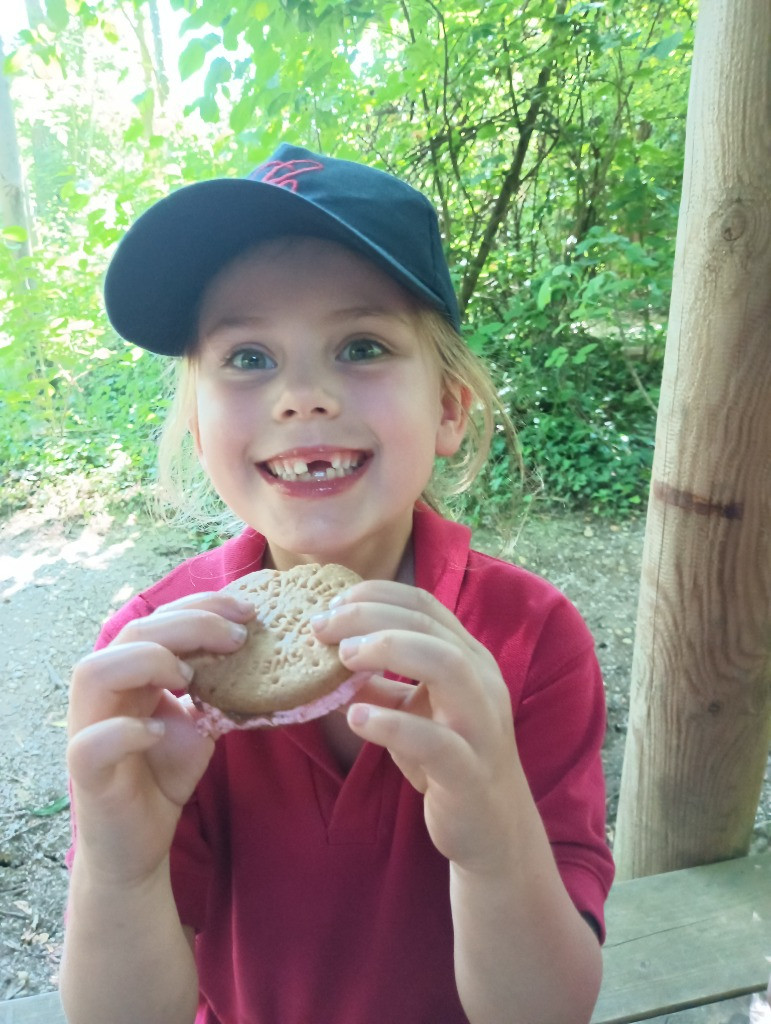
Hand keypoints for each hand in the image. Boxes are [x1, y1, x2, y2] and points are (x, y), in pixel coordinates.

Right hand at [67, 592, 253, 884]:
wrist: (140, 843)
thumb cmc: (164, 772)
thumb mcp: (199, 720)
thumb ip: (214, 686)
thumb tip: (256, 652)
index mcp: (130, 672)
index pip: (158, 619)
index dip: (201, 607)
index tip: (247, 611)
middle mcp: (104, 692)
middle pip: (133, 632)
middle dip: (190, 624)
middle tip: (238, 635)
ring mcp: (88, 729)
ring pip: (94, 671)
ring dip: (149, 662)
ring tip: (192, 677)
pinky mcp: (86, 774)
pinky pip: (91, 742)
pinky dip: (126, 731)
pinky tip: (160, 730)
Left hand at [312, 580, 523, 872]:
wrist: (493, 830)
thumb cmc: (448, 762)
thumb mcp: (409, 715)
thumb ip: (376, 688)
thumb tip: (322, 664)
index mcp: (468, 659)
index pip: (423, 605)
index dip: (375, 595)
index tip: (331, 601)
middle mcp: (481, 681)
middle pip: (428, 626)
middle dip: (369, 616)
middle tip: (321, 625)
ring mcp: (480, 724)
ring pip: (446, 664)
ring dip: (389, 650)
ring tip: (343, 658)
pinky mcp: (470, 771)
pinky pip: (436, 740)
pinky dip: (392, 724)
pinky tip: (356, 719)